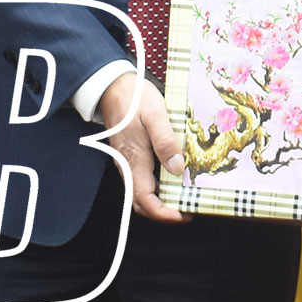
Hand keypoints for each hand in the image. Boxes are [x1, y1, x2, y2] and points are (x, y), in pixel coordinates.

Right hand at [94, 71, 186, 223]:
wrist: (112, 87)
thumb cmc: (134, 99)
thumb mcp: (155, 116)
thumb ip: (165, 143)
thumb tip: (177, 168)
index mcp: (134, 160)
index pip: (145, 200)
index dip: (164, 214)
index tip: (183, 215)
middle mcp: (128, 166)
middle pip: (142, 203)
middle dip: (164, 212)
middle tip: (188, 209)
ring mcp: (127, 162)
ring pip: (142, 192)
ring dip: (162, 200)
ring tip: (184, 195)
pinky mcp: (130, 155)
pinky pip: (142, 179)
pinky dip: (157, 186)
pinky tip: (173, 177)